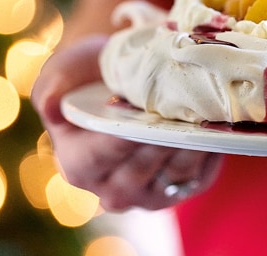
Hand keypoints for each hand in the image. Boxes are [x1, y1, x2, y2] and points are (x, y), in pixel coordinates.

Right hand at [31, 35, 222, 210]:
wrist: (124, 84)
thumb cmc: (91, 77)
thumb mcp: (66, 72)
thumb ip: (54, 84)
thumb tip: (50, 104)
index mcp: (77, 165)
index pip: (101, 156)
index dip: (123, 136)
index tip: (146, 112)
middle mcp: (110, 189)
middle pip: (143, 167)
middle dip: (166, 138)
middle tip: (186, 110)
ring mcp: (148, 195)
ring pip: (176, 174)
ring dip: (194, 144)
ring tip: (206, 115)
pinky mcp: (181, 190)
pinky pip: (200, 177)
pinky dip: (211, 153)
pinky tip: (217, 128)